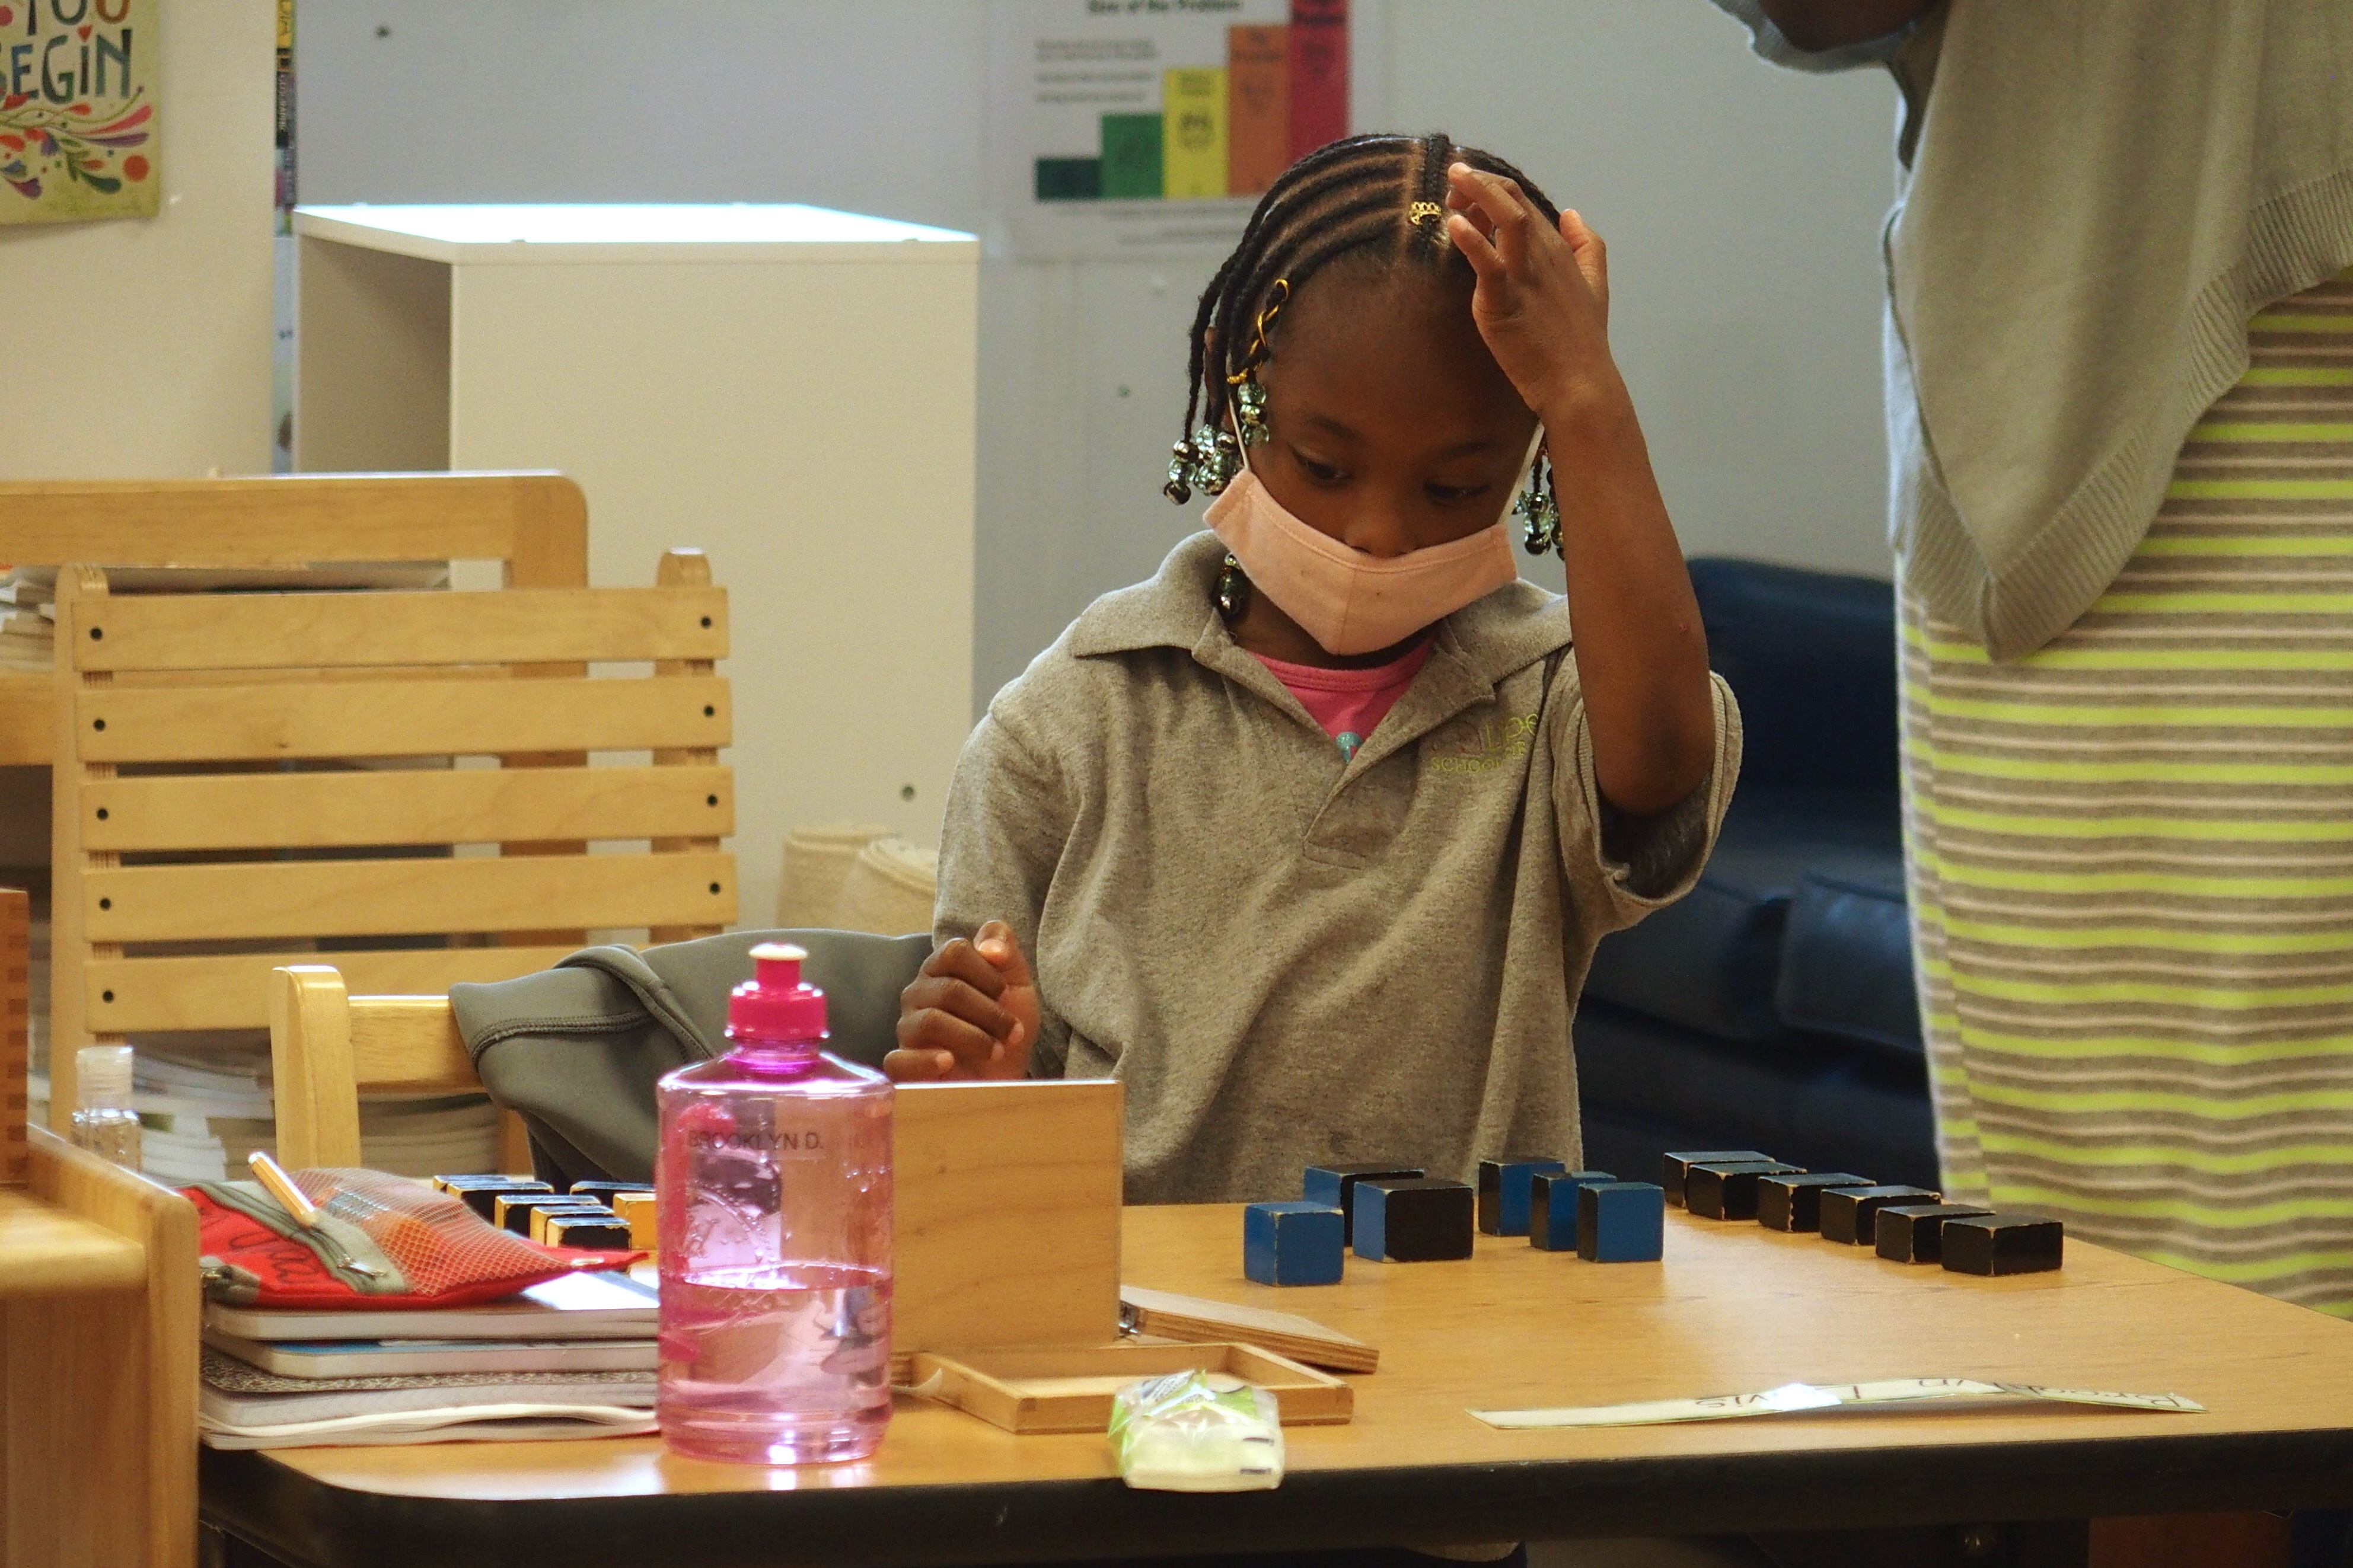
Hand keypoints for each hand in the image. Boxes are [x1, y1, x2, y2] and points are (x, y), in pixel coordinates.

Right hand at [885, 921, 1039, 1081]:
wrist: (1003, 1079)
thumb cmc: (1005, 1029)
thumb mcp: (1018, 985)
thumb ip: (1006, 950)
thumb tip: (990, 948)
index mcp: (941, 969)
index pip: (955, 952)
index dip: (988, 973)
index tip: (1006, 995)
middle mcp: (918, 993)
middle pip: (949, 989)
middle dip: (990, 1013)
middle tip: (1011, 1032)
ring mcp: (907, 1029)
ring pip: (931, 1022)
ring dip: (974, 1038)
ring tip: (995, 1052)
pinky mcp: (901, 1065)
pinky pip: (899, 1060)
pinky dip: (927, 1061)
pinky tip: (949, 1063)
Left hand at [1443, 162, 1620, 419]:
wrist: (1580, 384)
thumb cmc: (1581, 342)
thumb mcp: (1595, 286)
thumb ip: (1587, 246)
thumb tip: (1572, 212)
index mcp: (1558, 250)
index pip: (1523, 204)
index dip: (1493, 189)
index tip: (1466, 188)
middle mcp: (1544, 256)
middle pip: (1512, 203)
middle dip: (1481, 183)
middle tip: (1453, 175)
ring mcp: (1526, 278)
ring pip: (1507, 220)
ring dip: (1478, 195)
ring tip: (1452, 184)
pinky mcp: (1507, 304)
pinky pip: (1489, 264)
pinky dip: (1471, 241)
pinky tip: (1453, 225)